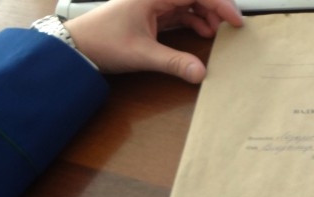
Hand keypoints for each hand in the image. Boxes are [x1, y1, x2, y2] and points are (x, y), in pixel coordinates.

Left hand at [65, 0, 242, 83]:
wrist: (77, 46)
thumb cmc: (102, 42)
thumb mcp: (142, 54)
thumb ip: (174, 63)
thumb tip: (200, 73)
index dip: (220, 4)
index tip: (236, 20)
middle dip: (217, 9)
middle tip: (233, 27)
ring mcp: (154, 3)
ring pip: (190, 3)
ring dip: (206, 15)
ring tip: (216, 34)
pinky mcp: (152, 13)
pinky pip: (181, 12)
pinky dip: (195, 21)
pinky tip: (202, 33)